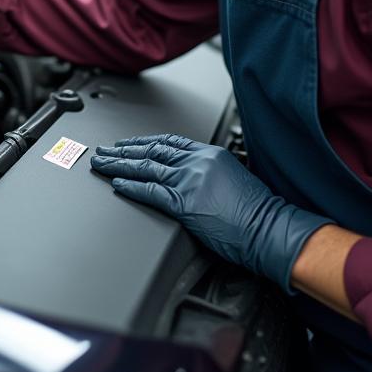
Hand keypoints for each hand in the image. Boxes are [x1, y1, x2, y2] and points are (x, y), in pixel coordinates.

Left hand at [90, 133, 330, 292]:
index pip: (168, 142)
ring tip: (101, 163)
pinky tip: (116, 183)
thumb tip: (193, 177)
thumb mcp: (233, 177)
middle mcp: (197, 163)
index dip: (143, 142)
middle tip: (103, 150)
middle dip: (123, 151)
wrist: (270, 229)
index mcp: (209, 153)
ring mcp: (189, 181)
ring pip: (145, 168)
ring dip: (118, 165)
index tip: (127, 143)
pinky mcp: (184, 203)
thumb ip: (208, 172)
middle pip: (151, 151)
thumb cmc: (258, 211)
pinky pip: (150, 191)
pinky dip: (130, 187)